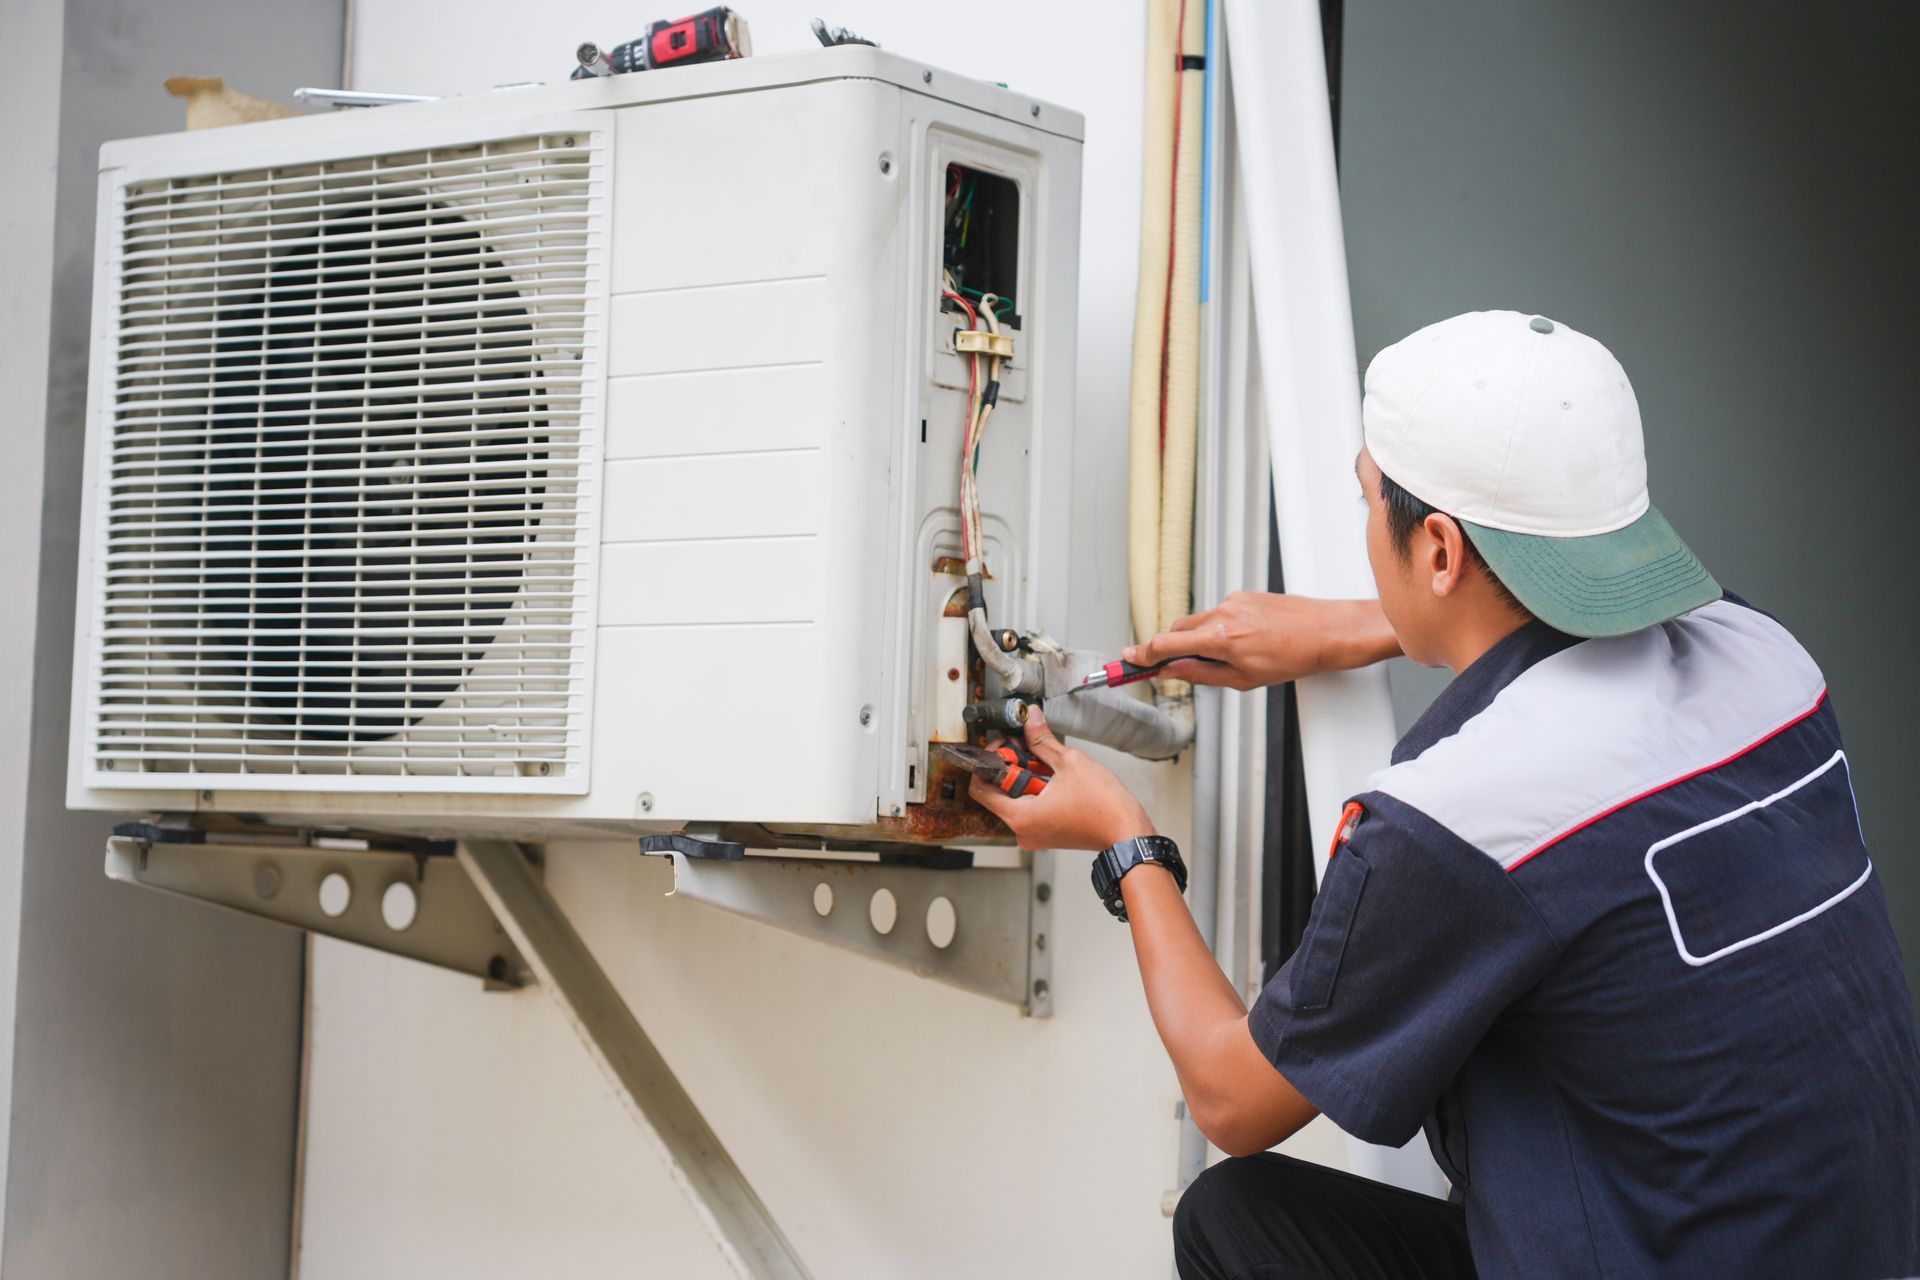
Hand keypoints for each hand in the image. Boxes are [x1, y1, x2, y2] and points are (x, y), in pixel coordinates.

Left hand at [969, 709, 1154, 851]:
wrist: (1128, 833)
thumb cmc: (1104, 807)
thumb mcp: (1070, 762)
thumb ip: (1042, 741)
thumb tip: (1030, 720)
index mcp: (1020, 817)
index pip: (980, 789)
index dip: (990, 763)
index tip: (1005, 747)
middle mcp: (1022, 831)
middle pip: (999, 793)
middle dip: (1012, 767)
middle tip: (1029, 749)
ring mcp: (1035, 835)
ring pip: (1016, 800)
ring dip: (1027, 778)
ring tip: (1048, 763)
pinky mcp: (1047, 834)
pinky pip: (1031, 809)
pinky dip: (1037, 792)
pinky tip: (1055, 779)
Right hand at [1123, 593, 1398, 689]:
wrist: (1327, 633)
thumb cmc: (1294, 658)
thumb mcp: (1243, 679)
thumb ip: (1201, 674)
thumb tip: (1172, 672)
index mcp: (1220, 638)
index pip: (1166, 644)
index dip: (1143, 654)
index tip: (1130, 660)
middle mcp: (1223, 614)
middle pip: (1178, 631)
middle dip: (1170, 649)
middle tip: (1167, 666)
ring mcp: (1233, 601)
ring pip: (1198, 622)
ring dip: (1198, 640)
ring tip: (1226, 658)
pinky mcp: (1244, 595)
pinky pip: (1219, 613)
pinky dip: (1219, 629)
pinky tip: (1243, 642)